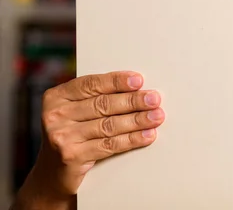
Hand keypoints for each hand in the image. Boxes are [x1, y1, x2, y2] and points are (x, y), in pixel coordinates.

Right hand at [13, 71, 164, 208]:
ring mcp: (61, 137)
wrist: (52, 175)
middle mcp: (55, 115)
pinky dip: (132, 139)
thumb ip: (96, 98)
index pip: (90, 84)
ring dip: (137, 120)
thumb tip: (137, 89)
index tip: (138, 80)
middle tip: (154, 99)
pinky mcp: (72, 156)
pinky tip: (147, 135)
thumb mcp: (76, 113)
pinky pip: (109, 145)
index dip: (116, 81)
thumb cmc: (73, 135)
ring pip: (108, 125)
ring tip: (156, 116)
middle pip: (102, 104)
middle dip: (132, 101)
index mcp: (56, 97)